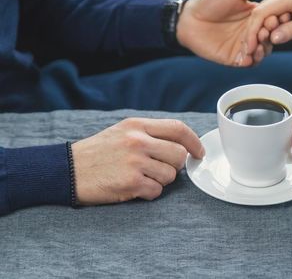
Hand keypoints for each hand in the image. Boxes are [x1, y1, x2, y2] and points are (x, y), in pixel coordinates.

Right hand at [71, 118, 203, 204]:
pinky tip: (133, 187)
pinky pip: (156, 191)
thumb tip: (182, 142)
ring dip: (160, 180)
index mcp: (137, 125)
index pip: (178, 129)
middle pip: (179, 155)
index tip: (199, 152)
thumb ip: (150, 133)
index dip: (194, 142)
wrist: (66, 170)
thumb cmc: (97, 152)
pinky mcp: (130, 183)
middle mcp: (138, 141)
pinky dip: (148, 193)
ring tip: (140, 177)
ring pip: (170, 175)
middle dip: (175, 165)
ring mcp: (135, 162)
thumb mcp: (123, 131)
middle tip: (160, 168)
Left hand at [176, 0, 287, 66]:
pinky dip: (253, 59)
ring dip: (264, 48)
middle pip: (270, 37)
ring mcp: (244, 46)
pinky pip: (249, 63)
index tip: (278, 17)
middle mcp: (251, 32)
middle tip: (267, 30)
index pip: (273, 21)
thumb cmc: (210, 2)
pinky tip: (251, 53)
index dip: (278, 20)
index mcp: (255, 16)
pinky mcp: (234, 58)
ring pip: (262, 52)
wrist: (189, 19)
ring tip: (260, 42)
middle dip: (271, 35)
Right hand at [247, 0, 291, 48]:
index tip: (249, 51)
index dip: (252, 33)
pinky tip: (275, 38)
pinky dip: (270, 27)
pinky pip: (270, 14)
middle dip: (256, 35)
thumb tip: (272, 39)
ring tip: (266, 48)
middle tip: (255, 54)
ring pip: (263, 16)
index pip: (260, 14)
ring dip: (264, 32)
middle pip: (258, 15)